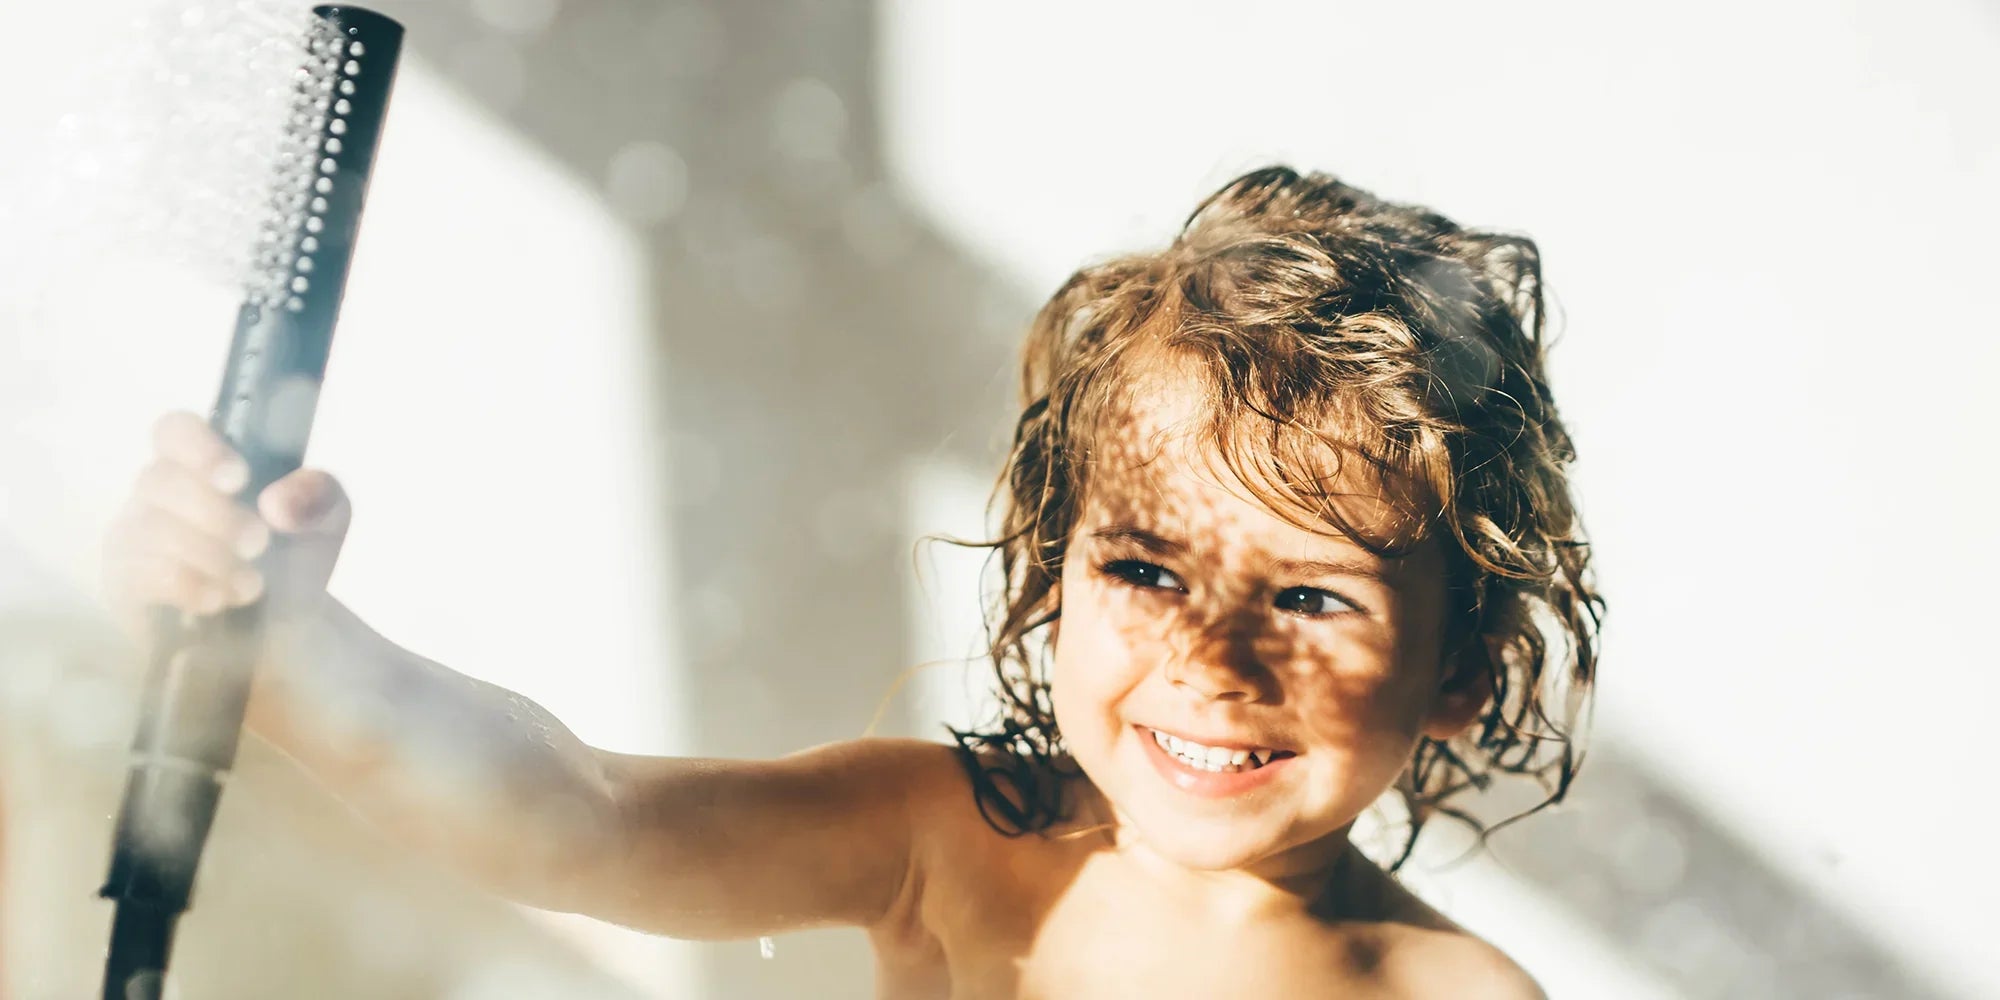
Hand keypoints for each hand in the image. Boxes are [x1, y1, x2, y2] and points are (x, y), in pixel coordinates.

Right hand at [102, 412, 351, 635]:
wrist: (284, 627)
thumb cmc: (293, 555)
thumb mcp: (326, 519)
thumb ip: (318, 495)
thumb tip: (277, 503)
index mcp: (204, 464)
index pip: (174, 430)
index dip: (198, 447)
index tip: (237, 479)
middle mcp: (160, 493)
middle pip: (159, 479)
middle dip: (214, 513)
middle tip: (258, 542)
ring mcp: (135, 538)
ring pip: (148, 527)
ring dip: (208, 556)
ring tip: (252, 585)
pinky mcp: (125, 585)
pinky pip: (138, 574)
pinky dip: (185, 585)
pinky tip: (217, 599)